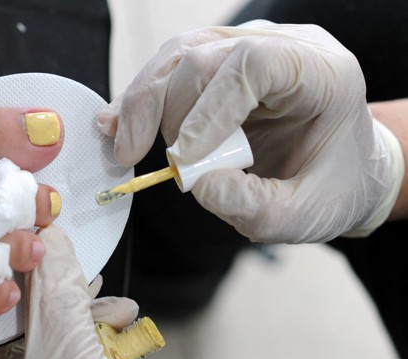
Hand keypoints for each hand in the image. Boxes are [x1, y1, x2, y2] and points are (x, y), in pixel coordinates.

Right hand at [98, 20, 404, 242]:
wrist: (341, 170)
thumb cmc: (332, 187)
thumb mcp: (306, 214)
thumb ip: (256, 206)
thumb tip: (197, 184)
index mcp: (320, 73)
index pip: (252, 63)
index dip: (209, 107)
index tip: (185, 157)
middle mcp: (282, 45)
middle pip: (202, 55)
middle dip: (168, 112)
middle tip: (155, 164)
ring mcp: (244, 46)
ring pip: (176, 55)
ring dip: (143, 104)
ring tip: (127, 150)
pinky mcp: (215, 61)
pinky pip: (166, 69)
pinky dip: (138, 101)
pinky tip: (116, 128)